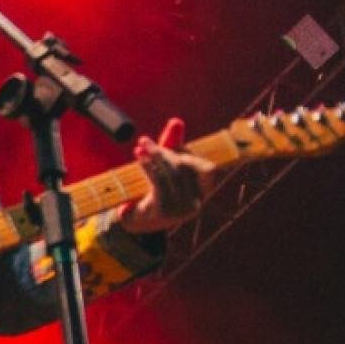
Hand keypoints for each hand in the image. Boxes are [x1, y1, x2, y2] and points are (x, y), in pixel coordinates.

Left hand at [119, 117, 216, 233]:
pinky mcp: (164, 211)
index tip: (174, 148)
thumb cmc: (155, 193)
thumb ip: (172, 146)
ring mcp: (181, 209)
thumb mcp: (165, 169)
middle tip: (144, 141)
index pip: (208, 170)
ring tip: (141, 146)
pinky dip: (149, 166)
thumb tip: (176, 121)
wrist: (137, 222)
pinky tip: (140, 158)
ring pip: (171, 172)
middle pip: (184, 167)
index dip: (191, 156)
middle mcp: (196, 204)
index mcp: (202, 194)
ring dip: (155, 156)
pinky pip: (159, 181)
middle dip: (165, 151)